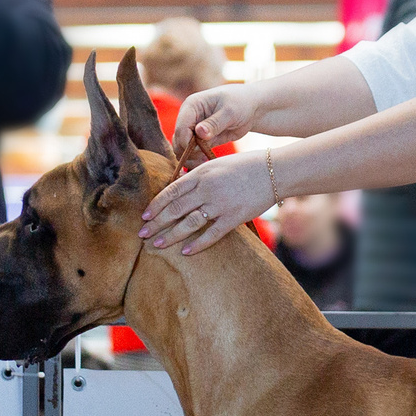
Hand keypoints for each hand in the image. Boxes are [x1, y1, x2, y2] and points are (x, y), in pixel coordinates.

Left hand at [142, 150, 275, 254]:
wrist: (274, 171)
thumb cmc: (245, 165)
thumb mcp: (216, 163)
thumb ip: (197, 174)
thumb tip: (178, 183)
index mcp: (201, 174)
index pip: (171, 191)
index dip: (156, 205)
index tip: (144, 215)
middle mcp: (207, 189)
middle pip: (175, 209)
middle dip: (157, 223)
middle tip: (142, 234)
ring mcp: (220, 204)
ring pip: (189, 222)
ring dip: (171, 235)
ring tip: (157, 245)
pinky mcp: (234, 217)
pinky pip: (212, 234)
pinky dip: (198, 244)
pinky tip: (186, 252)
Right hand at [171, 84, 261, 158]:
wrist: (250, 108)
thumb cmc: (240, 103)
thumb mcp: (230, 112)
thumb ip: (214, 123)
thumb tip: (199, 132)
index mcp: (192, 105)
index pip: (181, 127)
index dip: (185, 142)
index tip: (198, 152)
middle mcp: (189, 117)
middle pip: (178, 139)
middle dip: (187, 152)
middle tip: (202, 161)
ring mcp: (194, 128)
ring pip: (183, 148)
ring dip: (190, 158)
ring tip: (204, 162)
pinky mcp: (201, 139)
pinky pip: (193, 152)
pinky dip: (196, 159)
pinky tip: (205, 162)